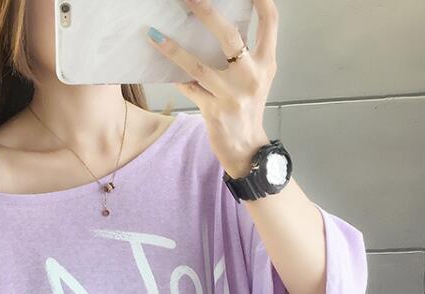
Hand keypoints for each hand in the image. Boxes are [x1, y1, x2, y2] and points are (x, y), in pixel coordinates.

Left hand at [146, 0, 278, 177]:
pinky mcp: (213, 110)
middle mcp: (251, 76)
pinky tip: (160, 62)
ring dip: (173, 49)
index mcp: (266, 63)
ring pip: (198, 65)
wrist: (246, 148)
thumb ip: (245, 53)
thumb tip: (216, 25)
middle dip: (206, 12)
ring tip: (154, 34)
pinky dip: (175, 75)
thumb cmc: (248, 108)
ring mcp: (231, 94)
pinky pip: (188, 88)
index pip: (270, 21)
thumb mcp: (257, 78)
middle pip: (230, 37)